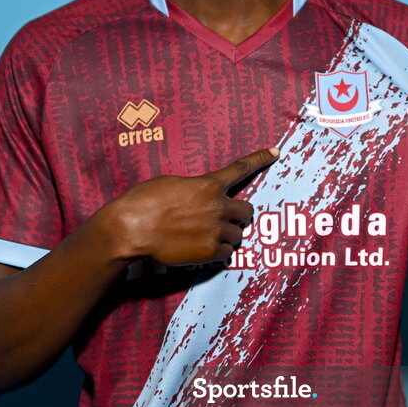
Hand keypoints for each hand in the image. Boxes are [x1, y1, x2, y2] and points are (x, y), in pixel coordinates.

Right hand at [104, 148, 279, 264]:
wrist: (132, 228)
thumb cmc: (144, 201)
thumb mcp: (171, 184)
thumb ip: (193, 189)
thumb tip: (198, 198)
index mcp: (209, 185)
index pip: (241, 168)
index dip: (260, 159)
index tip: (275, 152)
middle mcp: (218, 207)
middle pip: (247, 211)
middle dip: (238, 216)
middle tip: (225, 220)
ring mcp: (216, 230)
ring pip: (238, 235)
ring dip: (228, 236)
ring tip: (207, 237)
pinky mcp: (209, 252)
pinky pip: (228, 254)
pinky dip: (219, 253)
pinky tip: (203, 250)